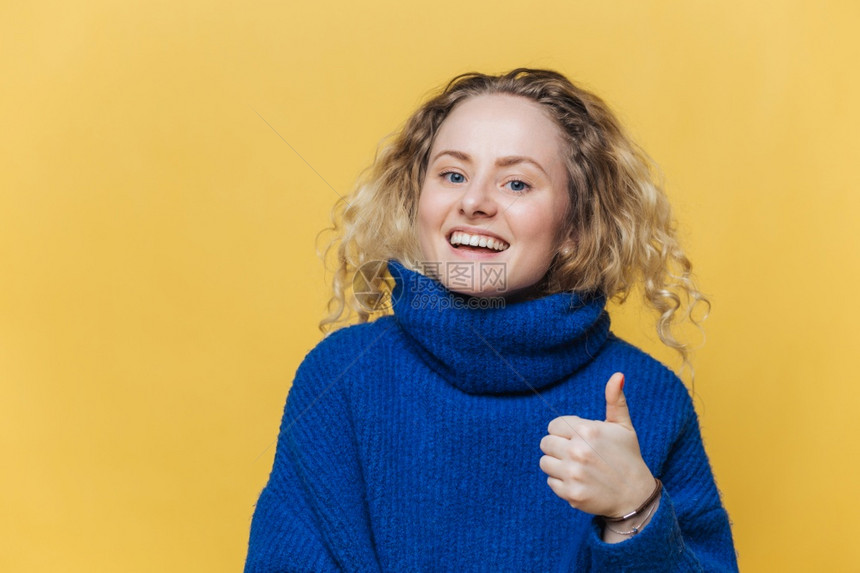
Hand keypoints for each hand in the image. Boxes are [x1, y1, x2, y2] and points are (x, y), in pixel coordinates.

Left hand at [539, 373, 655, 517]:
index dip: (564, 432)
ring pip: (544, 462)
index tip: (579, 439)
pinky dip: (562, 482)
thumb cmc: (627, 456)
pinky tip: (580, 481)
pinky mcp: (571, 493)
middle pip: (545, 443)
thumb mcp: (623, 426)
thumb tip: (618, 374)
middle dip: (559, 447)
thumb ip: (615, 400)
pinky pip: (551, 482)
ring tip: (577, 467)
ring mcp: (573, 474)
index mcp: (587, 431)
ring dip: (557, 464)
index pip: (553, 425)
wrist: (636, 496)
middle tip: (578, 454)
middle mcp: (578, 451)